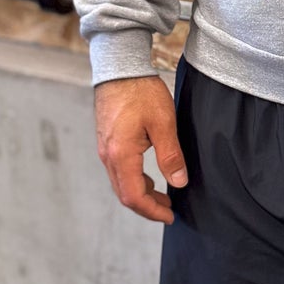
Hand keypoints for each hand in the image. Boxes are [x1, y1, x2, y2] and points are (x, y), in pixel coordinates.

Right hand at [95, 74, 188, 223]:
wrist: (119, 67)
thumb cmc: (141, 92)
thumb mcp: (163, 123)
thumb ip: (171, 156)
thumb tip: (179, 183)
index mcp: (121, 155)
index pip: (134, 196)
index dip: (152, 211)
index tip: (170, 216)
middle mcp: (108, 156)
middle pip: (125, 194)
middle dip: (147, 206)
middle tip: (169, 210)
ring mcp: (104, 149)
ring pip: (120, 183)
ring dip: (141, 193)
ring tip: (162, 196)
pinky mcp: (106, 141)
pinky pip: (118, 170)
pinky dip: (134, 180)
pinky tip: (149, 176)